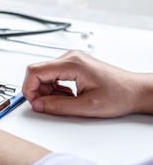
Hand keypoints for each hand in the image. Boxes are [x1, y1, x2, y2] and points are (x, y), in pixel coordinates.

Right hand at [22, 50, 146, 117]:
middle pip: (37, 72)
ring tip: (64, 101)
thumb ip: (58, 106)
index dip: (29, 89)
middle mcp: (70, 58)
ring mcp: (71, 60)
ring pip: (44, 74)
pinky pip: (53, 76)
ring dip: (47, 91)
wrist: (135, 91)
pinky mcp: (73, 66)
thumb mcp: (87, 107)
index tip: (34, 102)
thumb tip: (38, 105)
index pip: (35, 71)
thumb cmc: (120, 95)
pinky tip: (67, 97)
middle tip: (48, 105)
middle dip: (38, 91)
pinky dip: (55, 88)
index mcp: (72, 63)